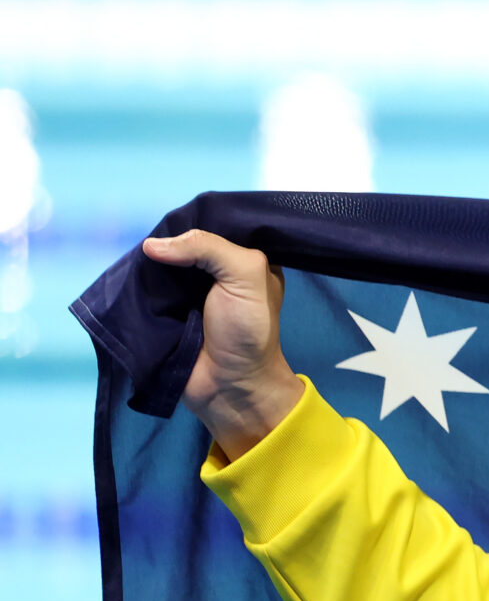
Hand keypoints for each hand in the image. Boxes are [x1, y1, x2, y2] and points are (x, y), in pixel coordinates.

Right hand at [141, 229, 300, 460]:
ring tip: (135, 255)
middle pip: (182, 243)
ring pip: (159, 265)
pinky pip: (142, 291)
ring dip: (146, 263)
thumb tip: (152, 245)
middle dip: (166, 238)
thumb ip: (209, 249)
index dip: (196, 218)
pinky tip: (127, 274)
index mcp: (244, 261)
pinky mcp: (162, 312)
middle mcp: (216, 273)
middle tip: (149, 233)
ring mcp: (186, 293)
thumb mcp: (245, 277)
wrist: (230, 387)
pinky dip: (134, 285)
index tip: (175, 213)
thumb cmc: (248, 332)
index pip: (216, 226)